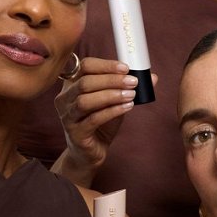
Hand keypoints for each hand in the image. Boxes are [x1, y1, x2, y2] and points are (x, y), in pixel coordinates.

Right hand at [54, 57, 150, 180]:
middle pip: (85, 82)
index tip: (126, 68)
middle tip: (133, 82)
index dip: (105, 65)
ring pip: (85, 100)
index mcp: (72, 84)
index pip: (84, 66)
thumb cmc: (100, 123)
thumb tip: (151, 77)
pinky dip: (112, 111)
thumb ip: (128, 88)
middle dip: (112, 80)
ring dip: (111, 95)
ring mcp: (67, 116)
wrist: (90, 152)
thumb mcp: (114, 101)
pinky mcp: (75, 133)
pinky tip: (126, 107)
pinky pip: (93, 119)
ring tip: (131, 95)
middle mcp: (65, 98)